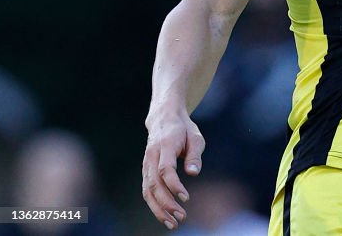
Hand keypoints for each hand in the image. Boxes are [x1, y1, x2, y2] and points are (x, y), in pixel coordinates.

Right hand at [142, 110, 204, 229]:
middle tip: (181, 217)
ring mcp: (146, 164)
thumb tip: (194, 173)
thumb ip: (194, 155)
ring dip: (158, 209)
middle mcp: (151, 156)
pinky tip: (165, 216)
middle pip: (154, 184)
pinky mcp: (146, 171)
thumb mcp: (195, 137)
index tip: (186, 198)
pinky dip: (154, 205)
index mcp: (164, 146)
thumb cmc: (183, 129)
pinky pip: (147, 190)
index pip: (165, 170)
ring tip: (172, 223)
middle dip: (166, 203)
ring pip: (147, 191)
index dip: (174, 185)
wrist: (164, 118)